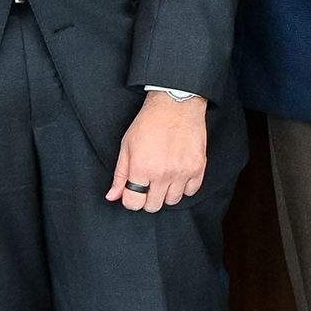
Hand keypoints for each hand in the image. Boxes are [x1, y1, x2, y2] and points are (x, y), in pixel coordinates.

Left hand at [109, 91, 210, 211]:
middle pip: (153, 206)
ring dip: (166, 193)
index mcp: (141, 167)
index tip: (133, 192)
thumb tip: (113, 196)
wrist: (176, 104)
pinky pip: (191, 191)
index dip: (131, 199)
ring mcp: (182, 172)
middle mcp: (162, 173)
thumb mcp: (127, 146)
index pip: (133, 203)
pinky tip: (178, 174)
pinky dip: (184, 187)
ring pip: (173, 201)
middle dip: (148, 198)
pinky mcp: (198, 168)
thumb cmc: (150, 122)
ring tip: (164, 177)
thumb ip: (120, 174)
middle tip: (148, 184)